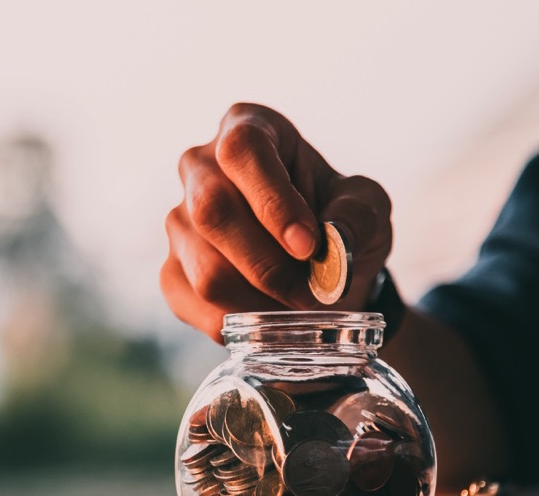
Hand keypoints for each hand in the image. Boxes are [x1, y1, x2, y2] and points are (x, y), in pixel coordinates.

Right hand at [160, 103, 392, 341]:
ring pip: (205, 268)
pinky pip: (196, 303)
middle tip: (311, 292)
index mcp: (247, 128)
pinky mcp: (171, 270)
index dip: (272, 199)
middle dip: (268, 264)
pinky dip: (241, 323)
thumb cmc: (339, 221)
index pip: (242, 150)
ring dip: (260, 299)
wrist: (321, 270)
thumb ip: (358, 214)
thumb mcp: (367, 207)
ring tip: (298, 306)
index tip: (308, 245)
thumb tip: (333, 238)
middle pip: (212, 210)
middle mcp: (199, 168)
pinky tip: (270, 318)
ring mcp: (179, 221)